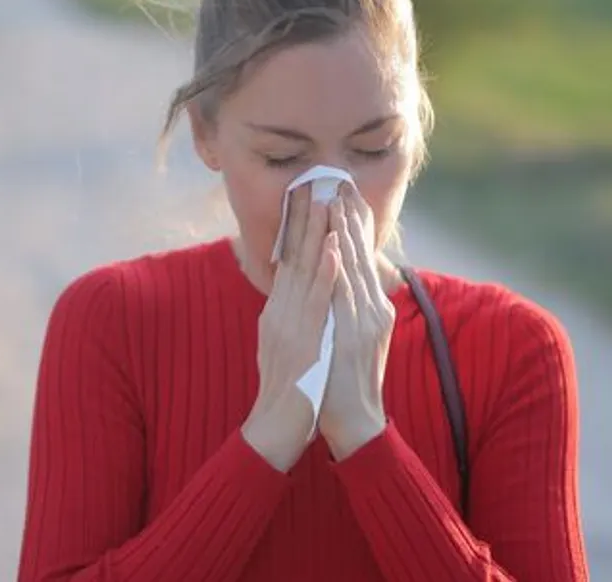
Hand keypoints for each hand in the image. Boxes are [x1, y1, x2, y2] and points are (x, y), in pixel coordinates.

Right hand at [242, 184, 339, 471]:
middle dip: (305, 219)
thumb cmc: (287, 392)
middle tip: (315, 182)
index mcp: (276, 312)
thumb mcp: (284, 345)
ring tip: (327, 202)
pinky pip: (316, 301)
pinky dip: (326, 273)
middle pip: (293, 257)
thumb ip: (290, 316)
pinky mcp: (303, 341)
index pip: (288, 260)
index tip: (305, 195)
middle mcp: (278, 312)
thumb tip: (298, 294)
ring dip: (317, 234)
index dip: (297, 226)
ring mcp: (289, 325)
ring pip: (305, 271)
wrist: (276, 429)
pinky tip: (335, 250)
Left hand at [319, 183, 394, 460]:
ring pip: (355, 267)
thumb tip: (341, 283)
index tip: (345, 194)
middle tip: (342, 182)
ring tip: (337, 200)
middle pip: (362, 254)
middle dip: (351, 218)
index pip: (362, 258)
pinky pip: (346, 294)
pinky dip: (341, 267)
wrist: (356, 422)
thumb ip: (349, 309)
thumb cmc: (345, 382)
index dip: (354, 225)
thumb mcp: (351, 338)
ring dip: (346, 232)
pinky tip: (336, 245)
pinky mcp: (357, 334)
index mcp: (371, 308)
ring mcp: (367, 320)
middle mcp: (373, 309)